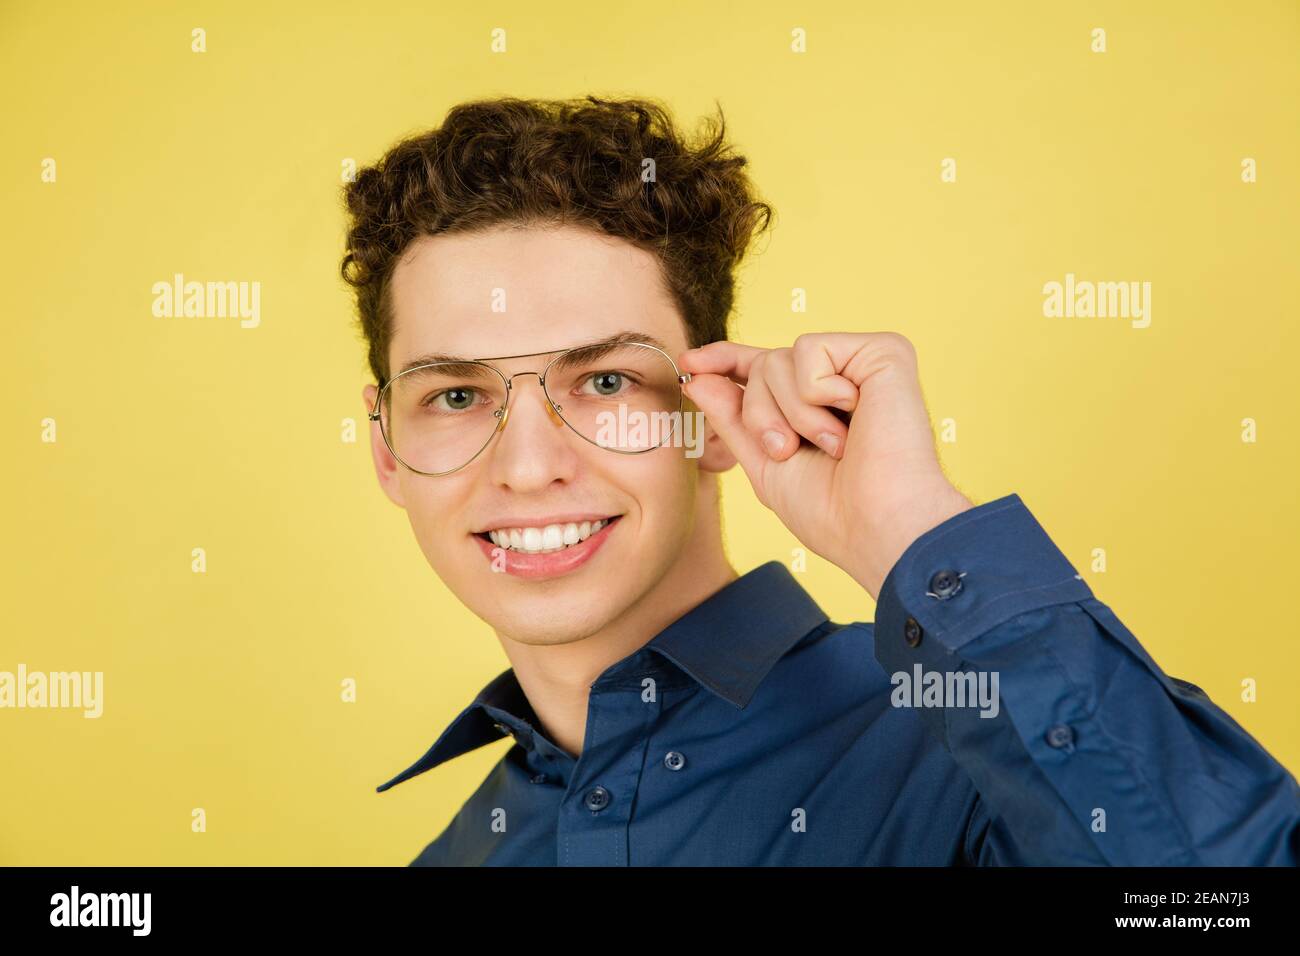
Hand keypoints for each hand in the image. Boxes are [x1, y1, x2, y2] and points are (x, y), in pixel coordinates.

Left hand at [678, 332, 974, 599]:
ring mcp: (862, 365)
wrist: (877, 525)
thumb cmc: (832, 511)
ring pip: (779, 357)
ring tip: (834, 445)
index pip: (763, 369)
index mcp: (817, 407)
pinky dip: (814, 392)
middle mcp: (841, 381)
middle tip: (791, 451)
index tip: (690, 362)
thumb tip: (698, 376)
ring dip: (791, 413)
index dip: (725, 360)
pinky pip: (809, 348)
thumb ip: (733, 418)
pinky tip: (853, 415)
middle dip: (760, 415)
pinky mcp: (883, 351)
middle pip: (762, 365)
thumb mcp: (765, 464)